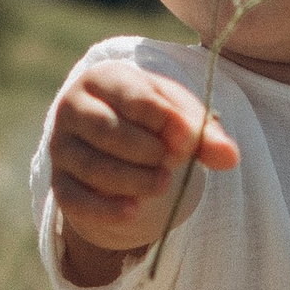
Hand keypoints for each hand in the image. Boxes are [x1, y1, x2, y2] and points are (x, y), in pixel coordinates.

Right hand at [48, 53, 237, 282]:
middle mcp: (73, 108)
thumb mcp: (177, 116)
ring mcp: (61, 147)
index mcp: (103, 79)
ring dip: (134, 180)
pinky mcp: (60, 183)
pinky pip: (77, 200)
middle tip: (174, 163)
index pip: (133, 97)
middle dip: (147, 151)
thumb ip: (204, 133)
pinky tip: (134, 211)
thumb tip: (229, 158)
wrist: (114, 144)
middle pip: (108, 131)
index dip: (166, 120)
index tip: (190, 139)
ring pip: (94, 167)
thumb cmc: (149, 120)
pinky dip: (106, 208)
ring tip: (163, 185)